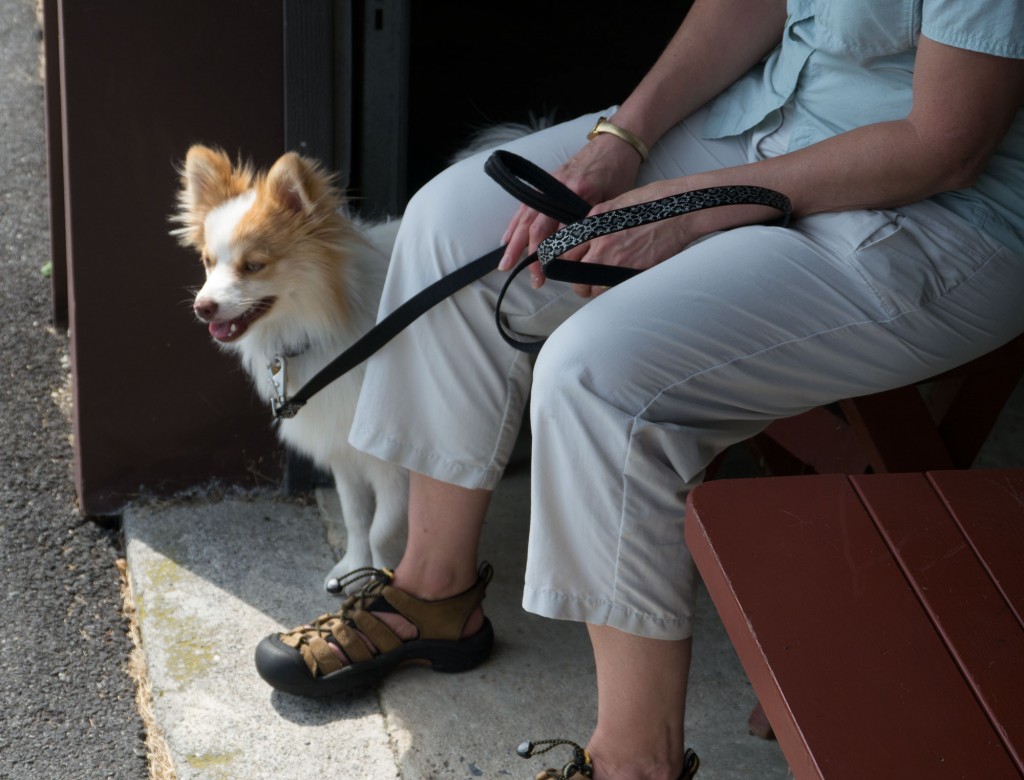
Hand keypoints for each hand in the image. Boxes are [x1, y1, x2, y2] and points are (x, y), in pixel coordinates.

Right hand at [498, 135, 641, 289]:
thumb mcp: (612, 201)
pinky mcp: (546, 181)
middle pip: (537, 227)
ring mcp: (549, 184)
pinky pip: (526, 205)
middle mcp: (558, 189)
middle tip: (532, 279)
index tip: (549, 274)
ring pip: (526, 217)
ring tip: (506, 264)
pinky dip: (514, 224)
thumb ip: (594, 223)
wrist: (614, 144)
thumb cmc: (618, 173)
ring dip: (515, 243)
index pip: (558, 231)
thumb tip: (581, 252)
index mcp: (577, 194)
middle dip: (530, 256)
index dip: (551, 255)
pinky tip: (507, 239)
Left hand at [559, 179, 700, 297]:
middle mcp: (601, 243)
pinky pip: (615, 288)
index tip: (568, 267)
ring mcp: (617, 260)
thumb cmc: (653, 202)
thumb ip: (594, 224)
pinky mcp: (634, 271)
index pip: (565, 253)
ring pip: (593, 288)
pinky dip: (614, 288)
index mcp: (592, 225)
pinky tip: (621, 280)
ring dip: (595, 289)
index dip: (564, 264)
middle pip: (575, 277)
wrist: (681, 208)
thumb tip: (584, 239)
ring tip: (603, 283)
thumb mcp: (613, 206)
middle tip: (584, 282)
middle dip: (578, 283)